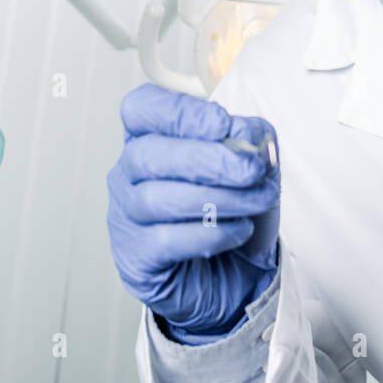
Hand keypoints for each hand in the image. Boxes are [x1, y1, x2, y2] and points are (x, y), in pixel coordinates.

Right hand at [107, 84, 279, 341]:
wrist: (232, 274)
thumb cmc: (231, 209)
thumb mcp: (253, 166)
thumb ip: (252, 141)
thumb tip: (247, 135)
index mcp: (151, 137)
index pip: (141, 109)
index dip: (178, 112)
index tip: (222, 123)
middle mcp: (129, 173)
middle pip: (147, 153)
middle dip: (207, 159)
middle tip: (251, 170)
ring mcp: (126, 215)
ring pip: (156, 198)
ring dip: (218, 199)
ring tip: (255, 203)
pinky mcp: (136, 256)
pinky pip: (167, 240)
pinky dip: (211, 234)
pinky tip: (238, 231)